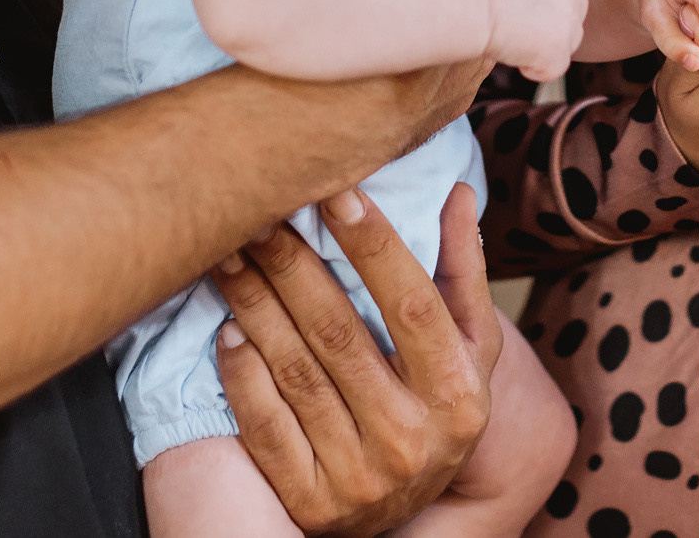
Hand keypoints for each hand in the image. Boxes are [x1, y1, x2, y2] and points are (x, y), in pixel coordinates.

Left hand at [213, 184, 499, 535]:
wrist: (408, 509)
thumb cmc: (437, 405)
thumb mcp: (471, 349)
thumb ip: (463, 274)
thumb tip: (459, 194)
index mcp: (459, 392)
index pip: (414, 304)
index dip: (374, 246)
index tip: (336, 193)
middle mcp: (412, 438)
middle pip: (340, 333)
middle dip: (292, 265)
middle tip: (258, 214)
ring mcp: (360, 476)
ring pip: (296, 372)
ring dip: (255, 306)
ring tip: (229, 256)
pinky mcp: (311, 501)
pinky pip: (266, 427)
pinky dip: (242, 374)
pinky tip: (226, 329)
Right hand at [477, 0, 587, 80]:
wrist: (471, 2)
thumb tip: (540, 1)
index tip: (532, 6)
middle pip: (574, 13)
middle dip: (553, 22)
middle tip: (519, 25)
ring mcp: (569, 21)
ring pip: (570, 40)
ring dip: (547, 44)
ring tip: (513, 39)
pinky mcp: (559, 50)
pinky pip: (555, 68)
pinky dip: (535, 68)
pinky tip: (514, 56)